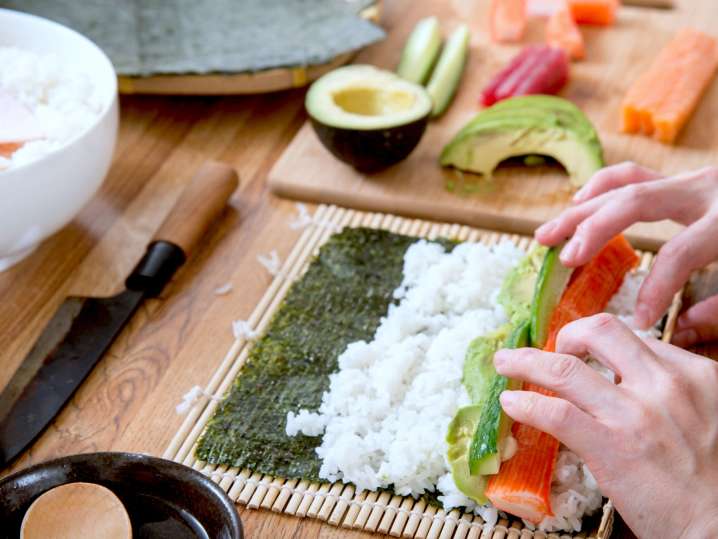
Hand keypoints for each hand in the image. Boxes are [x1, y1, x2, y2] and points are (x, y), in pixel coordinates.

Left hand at [494, 314, 717, 538]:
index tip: (581, 351)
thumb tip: (620, 375)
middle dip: (566, 334)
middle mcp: (664, 385)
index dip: (600, 342)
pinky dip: (525, 403)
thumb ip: (666, 388)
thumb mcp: (703, 412)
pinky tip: (511, 403)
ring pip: (564, 369)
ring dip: (525, 362)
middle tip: (550, 349)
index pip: (633, 338)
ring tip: (505, 363)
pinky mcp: (609, 446)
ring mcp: (634, 414)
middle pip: (600, 331)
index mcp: (692, 374)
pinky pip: (555, 413)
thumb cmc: (709, 475)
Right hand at [535, 163, 717, 332]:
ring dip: (580, 209)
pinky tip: (578, 206)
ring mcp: (689, 179)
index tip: (636, 322)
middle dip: (593, 230)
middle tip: (563, 259)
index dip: (654, 290)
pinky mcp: (682, 178)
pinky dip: (599, 188)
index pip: (678, 253)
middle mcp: (703, 190)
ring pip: (622, 183)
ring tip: (546, 234)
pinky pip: (630, 174)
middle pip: (634, 201)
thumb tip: (676, 328)